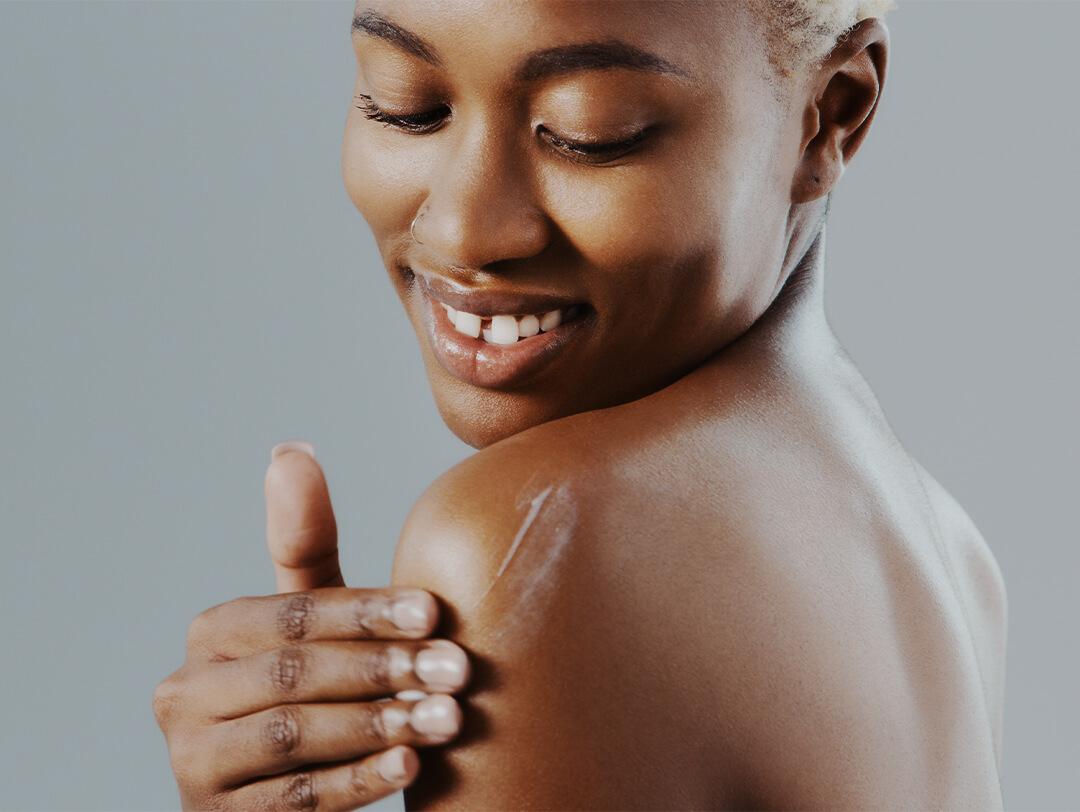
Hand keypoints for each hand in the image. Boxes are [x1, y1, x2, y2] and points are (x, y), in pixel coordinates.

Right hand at [153, 442, 469, 809]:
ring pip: (293, 735)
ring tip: (447, 717)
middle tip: (458, 670)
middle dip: (382, 669)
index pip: (294, 613)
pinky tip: (410, 768)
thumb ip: (305, 547)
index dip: (366, 612)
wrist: (285, 796)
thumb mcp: (312, 625)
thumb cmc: (314, 692)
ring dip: (377, 724)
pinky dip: (355, 782)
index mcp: (211, 634)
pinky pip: (294, 800)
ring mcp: (193, 764)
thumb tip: (292, 447)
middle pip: (293, 673)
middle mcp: (184, 694)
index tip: (434, 611)